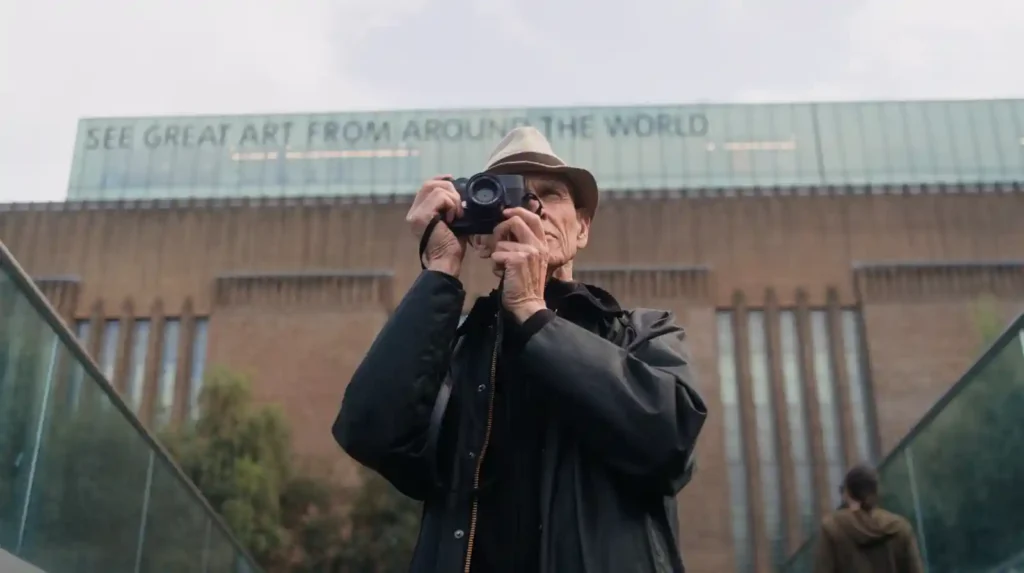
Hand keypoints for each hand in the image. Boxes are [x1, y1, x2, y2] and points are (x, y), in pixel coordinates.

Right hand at [406, 176, 466, 276]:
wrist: (446, 262)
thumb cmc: (451, 247)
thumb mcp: (453, 221)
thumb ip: (449, 206)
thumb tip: (459, 192)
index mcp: (419, 212)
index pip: (426, 186)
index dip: (440, 179)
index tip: (452, 179)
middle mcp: (414, 212)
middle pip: (429, 183)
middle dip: (449, 189)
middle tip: (459, 207)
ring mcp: (416, 214)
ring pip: (435, 188)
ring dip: (453, 199)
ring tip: (457, 215)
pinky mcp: (422, 216)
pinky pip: (440, 197)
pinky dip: (451, 204)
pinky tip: (454, 218)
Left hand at [491, 207, 549, 322]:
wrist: (528, 305)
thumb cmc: (526, 285)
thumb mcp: (529, 261)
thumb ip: (522, 245)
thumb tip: (504, 230)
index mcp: (542, 244)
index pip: (533, 218)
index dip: (518, 211)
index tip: (505, 213)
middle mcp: (538, 245)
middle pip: (515, 222)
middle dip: (499, 230)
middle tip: (495, 244)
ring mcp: (529, 251)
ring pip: (501, 242)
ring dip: (496, 255)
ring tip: (502, 268)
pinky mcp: (517, 259)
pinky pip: (496, 254)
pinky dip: (495, 265)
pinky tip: (502, 274)